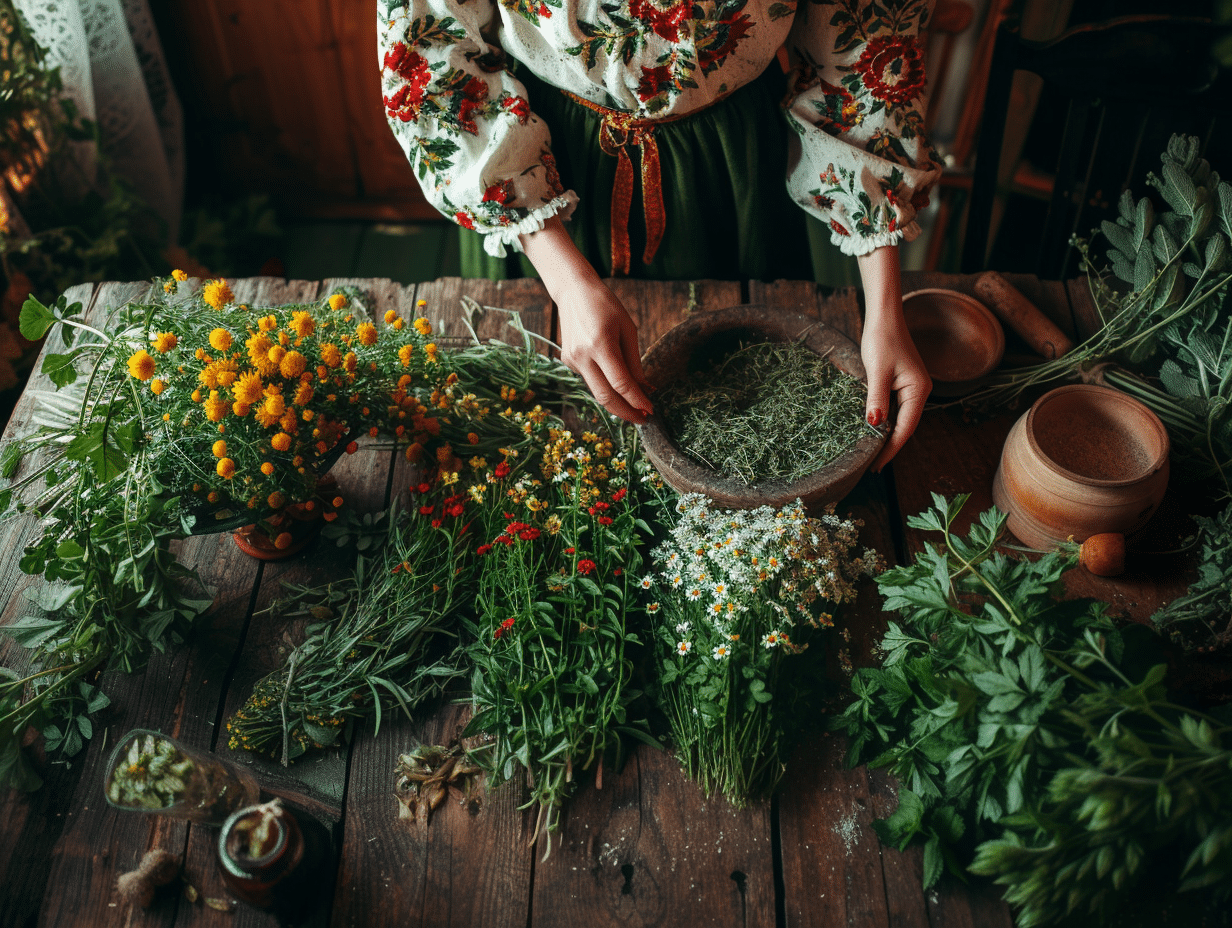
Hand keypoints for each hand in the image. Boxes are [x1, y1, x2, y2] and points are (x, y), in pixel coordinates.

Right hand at [520, 218, 653, 422]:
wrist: (574, 291)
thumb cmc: (606, 305)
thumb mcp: (628, 329)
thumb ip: (634, 362)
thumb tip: (644, 389)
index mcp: (601, 344)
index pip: (621, 383)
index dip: (637, 400)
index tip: (650, 410)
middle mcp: (583, 356)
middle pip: (605, 397)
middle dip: (626, 412)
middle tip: (643, 419)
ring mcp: (572, 360)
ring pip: (597, 391)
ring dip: (617, 401)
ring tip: (636, 405)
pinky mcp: (568, 361)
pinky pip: (591, 379)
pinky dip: (605, 384)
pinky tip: (615, 379)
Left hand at [856, 246, 931, 470]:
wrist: (884, 316)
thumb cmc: (881, 339)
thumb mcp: (877, 371)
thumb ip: (876, 398)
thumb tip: (874, 425)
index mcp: (918, 391)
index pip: (905, 428)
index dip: (891, 449)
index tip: (876, 466)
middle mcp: (919, 391)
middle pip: (905, 426)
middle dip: (889, 446)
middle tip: (871, 466)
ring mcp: (911, 387)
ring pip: (899, 418)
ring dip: (887, 435)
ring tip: (870, 454)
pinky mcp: (902, 382)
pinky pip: (895, 408)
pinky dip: (885, 420)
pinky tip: (873, 429)